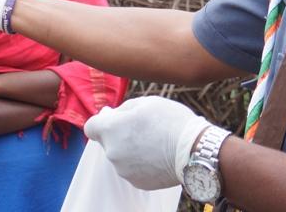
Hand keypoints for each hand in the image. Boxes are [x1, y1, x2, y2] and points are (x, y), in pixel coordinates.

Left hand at [84, 96, 213, 189]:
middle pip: (108, 142)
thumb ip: (122, 110)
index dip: (102, 122)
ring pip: (121, 157)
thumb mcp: (145, 103)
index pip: (91, 127)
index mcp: (110, 130)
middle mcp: (112, 153)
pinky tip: (158, 156)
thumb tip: (111, 115)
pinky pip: (134, 170)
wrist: (193, 150)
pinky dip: (142, 164)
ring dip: (131, 150)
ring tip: (155, 142)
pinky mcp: (138, 183)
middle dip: (120, 135)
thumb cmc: (170, 121)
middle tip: (143, 128)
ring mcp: (124, 171)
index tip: (115, 120)